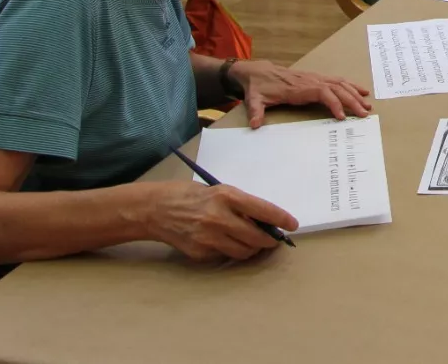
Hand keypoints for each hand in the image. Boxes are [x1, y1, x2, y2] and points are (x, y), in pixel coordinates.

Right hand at [145, 180, 298, 261]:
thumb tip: (264, 220)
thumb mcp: (218, 191)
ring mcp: (209, 238)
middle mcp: (219, 218)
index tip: (292, 225)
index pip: (263, 210)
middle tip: (274, 239)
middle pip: (256, 238)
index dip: (281, 219)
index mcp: (226, 197)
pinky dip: (231, 251)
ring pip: (244, 252)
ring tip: (252, 241)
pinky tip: (224, 241)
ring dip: (253, 249)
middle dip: (270, 240)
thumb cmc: (189, 195)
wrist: (155, 209)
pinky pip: (224, 255)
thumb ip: (240, 205)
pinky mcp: (200, 253)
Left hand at [230, 60, 371, 127]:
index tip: (342, 117)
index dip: (334, 103)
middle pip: (336, 88)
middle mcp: (311, 80)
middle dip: (351, 101)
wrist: (257, 72)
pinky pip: (337, 81)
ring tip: (367, 105)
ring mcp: (315, 78)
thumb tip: (255, 125)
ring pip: (340, 83)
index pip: (322, 93)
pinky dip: (351, 86)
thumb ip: (256, 112)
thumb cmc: (258, 87)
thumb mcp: (253, 100)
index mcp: (298, 87)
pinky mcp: (316, 78)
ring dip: (354, 93)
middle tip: (364, 114)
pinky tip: (361, 92)